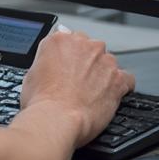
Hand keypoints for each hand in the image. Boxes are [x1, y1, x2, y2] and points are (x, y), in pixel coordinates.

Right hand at [20, 28, 134, 146]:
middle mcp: (84, 45)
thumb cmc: (42, 102)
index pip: (69, 39)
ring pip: (108, 62)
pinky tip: (111, 96)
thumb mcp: (32, 73)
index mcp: (60, 40)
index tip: (67, 68)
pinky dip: (121, 86)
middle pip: (90, 48)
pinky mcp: (118, 78)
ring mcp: (104, 60)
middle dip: (86, 63)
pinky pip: (126, 79)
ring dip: (102, 74)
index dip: (68, 56)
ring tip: (92, 93)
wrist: (56, 119)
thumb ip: (47, 60)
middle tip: (77, 83)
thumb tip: (50, 63)